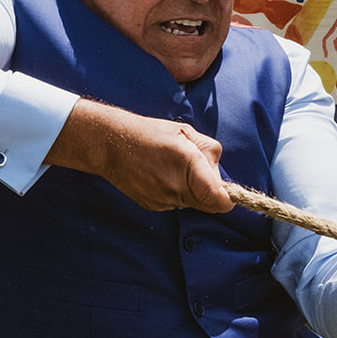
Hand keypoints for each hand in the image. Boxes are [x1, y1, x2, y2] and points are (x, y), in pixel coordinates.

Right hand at [48, 99, 229, 212]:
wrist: (109, 144)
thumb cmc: (147, 133)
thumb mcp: (184, 131)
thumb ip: (209, 150)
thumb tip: (218, 170)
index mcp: (186, 162)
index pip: (219, 199)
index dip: (227, 198)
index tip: (226, 191)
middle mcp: (175, 186)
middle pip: (208, 203)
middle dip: (209, 190)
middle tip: (194, 169)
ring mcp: (162, 200)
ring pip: (192, 203)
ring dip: (190, 190)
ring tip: (170, 168)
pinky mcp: (152, 206)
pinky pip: (175, 203)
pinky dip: (174, 192)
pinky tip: (158, 175)